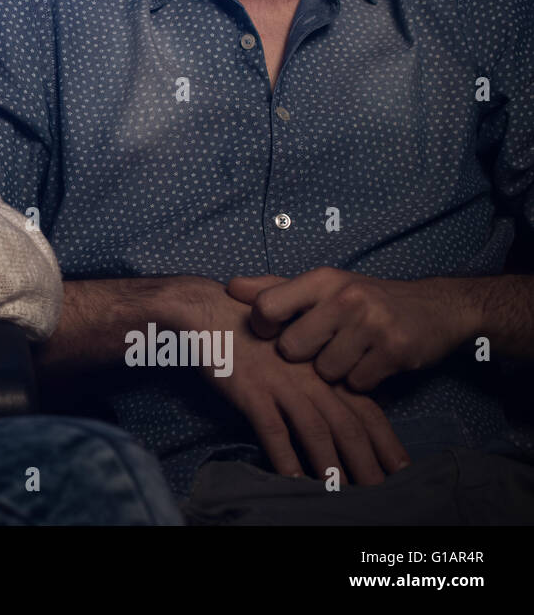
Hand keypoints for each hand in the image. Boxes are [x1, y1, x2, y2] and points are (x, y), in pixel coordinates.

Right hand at [184, 278, 410, 484]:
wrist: (210, 310)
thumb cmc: (253, 330)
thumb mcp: (297, 346)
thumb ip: (322, 375)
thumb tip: (349, 405)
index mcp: (323, 367)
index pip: (366, 408)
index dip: (385, 440)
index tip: (400, 468)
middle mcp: (310, 377)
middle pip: (347, 425)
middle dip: (367, 461)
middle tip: (382, 491)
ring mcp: (281, 384)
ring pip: (316, 431)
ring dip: (331, 466)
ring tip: (343, 494)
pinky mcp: (251, 391)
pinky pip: (273, 431)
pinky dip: (285, 458)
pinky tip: (293, 480)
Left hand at [226, 268, 473, 390]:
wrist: (435, 307)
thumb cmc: (364, 298)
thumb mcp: (321, 285)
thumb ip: (273, 289)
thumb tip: (230, 288)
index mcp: (321, 279)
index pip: (267, 308)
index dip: (263, 328)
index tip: (274, 334)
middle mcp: (344, 298)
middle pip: (291, 349)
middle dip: (302, 356)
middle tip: (321, 347)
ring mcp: (372, 324)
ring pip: (324, 371)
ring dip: (334, 371)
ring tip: (349, 353)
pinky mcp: (395, 351)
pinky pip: (356, 384)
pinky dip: (361, 381)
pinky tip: (371, 362)